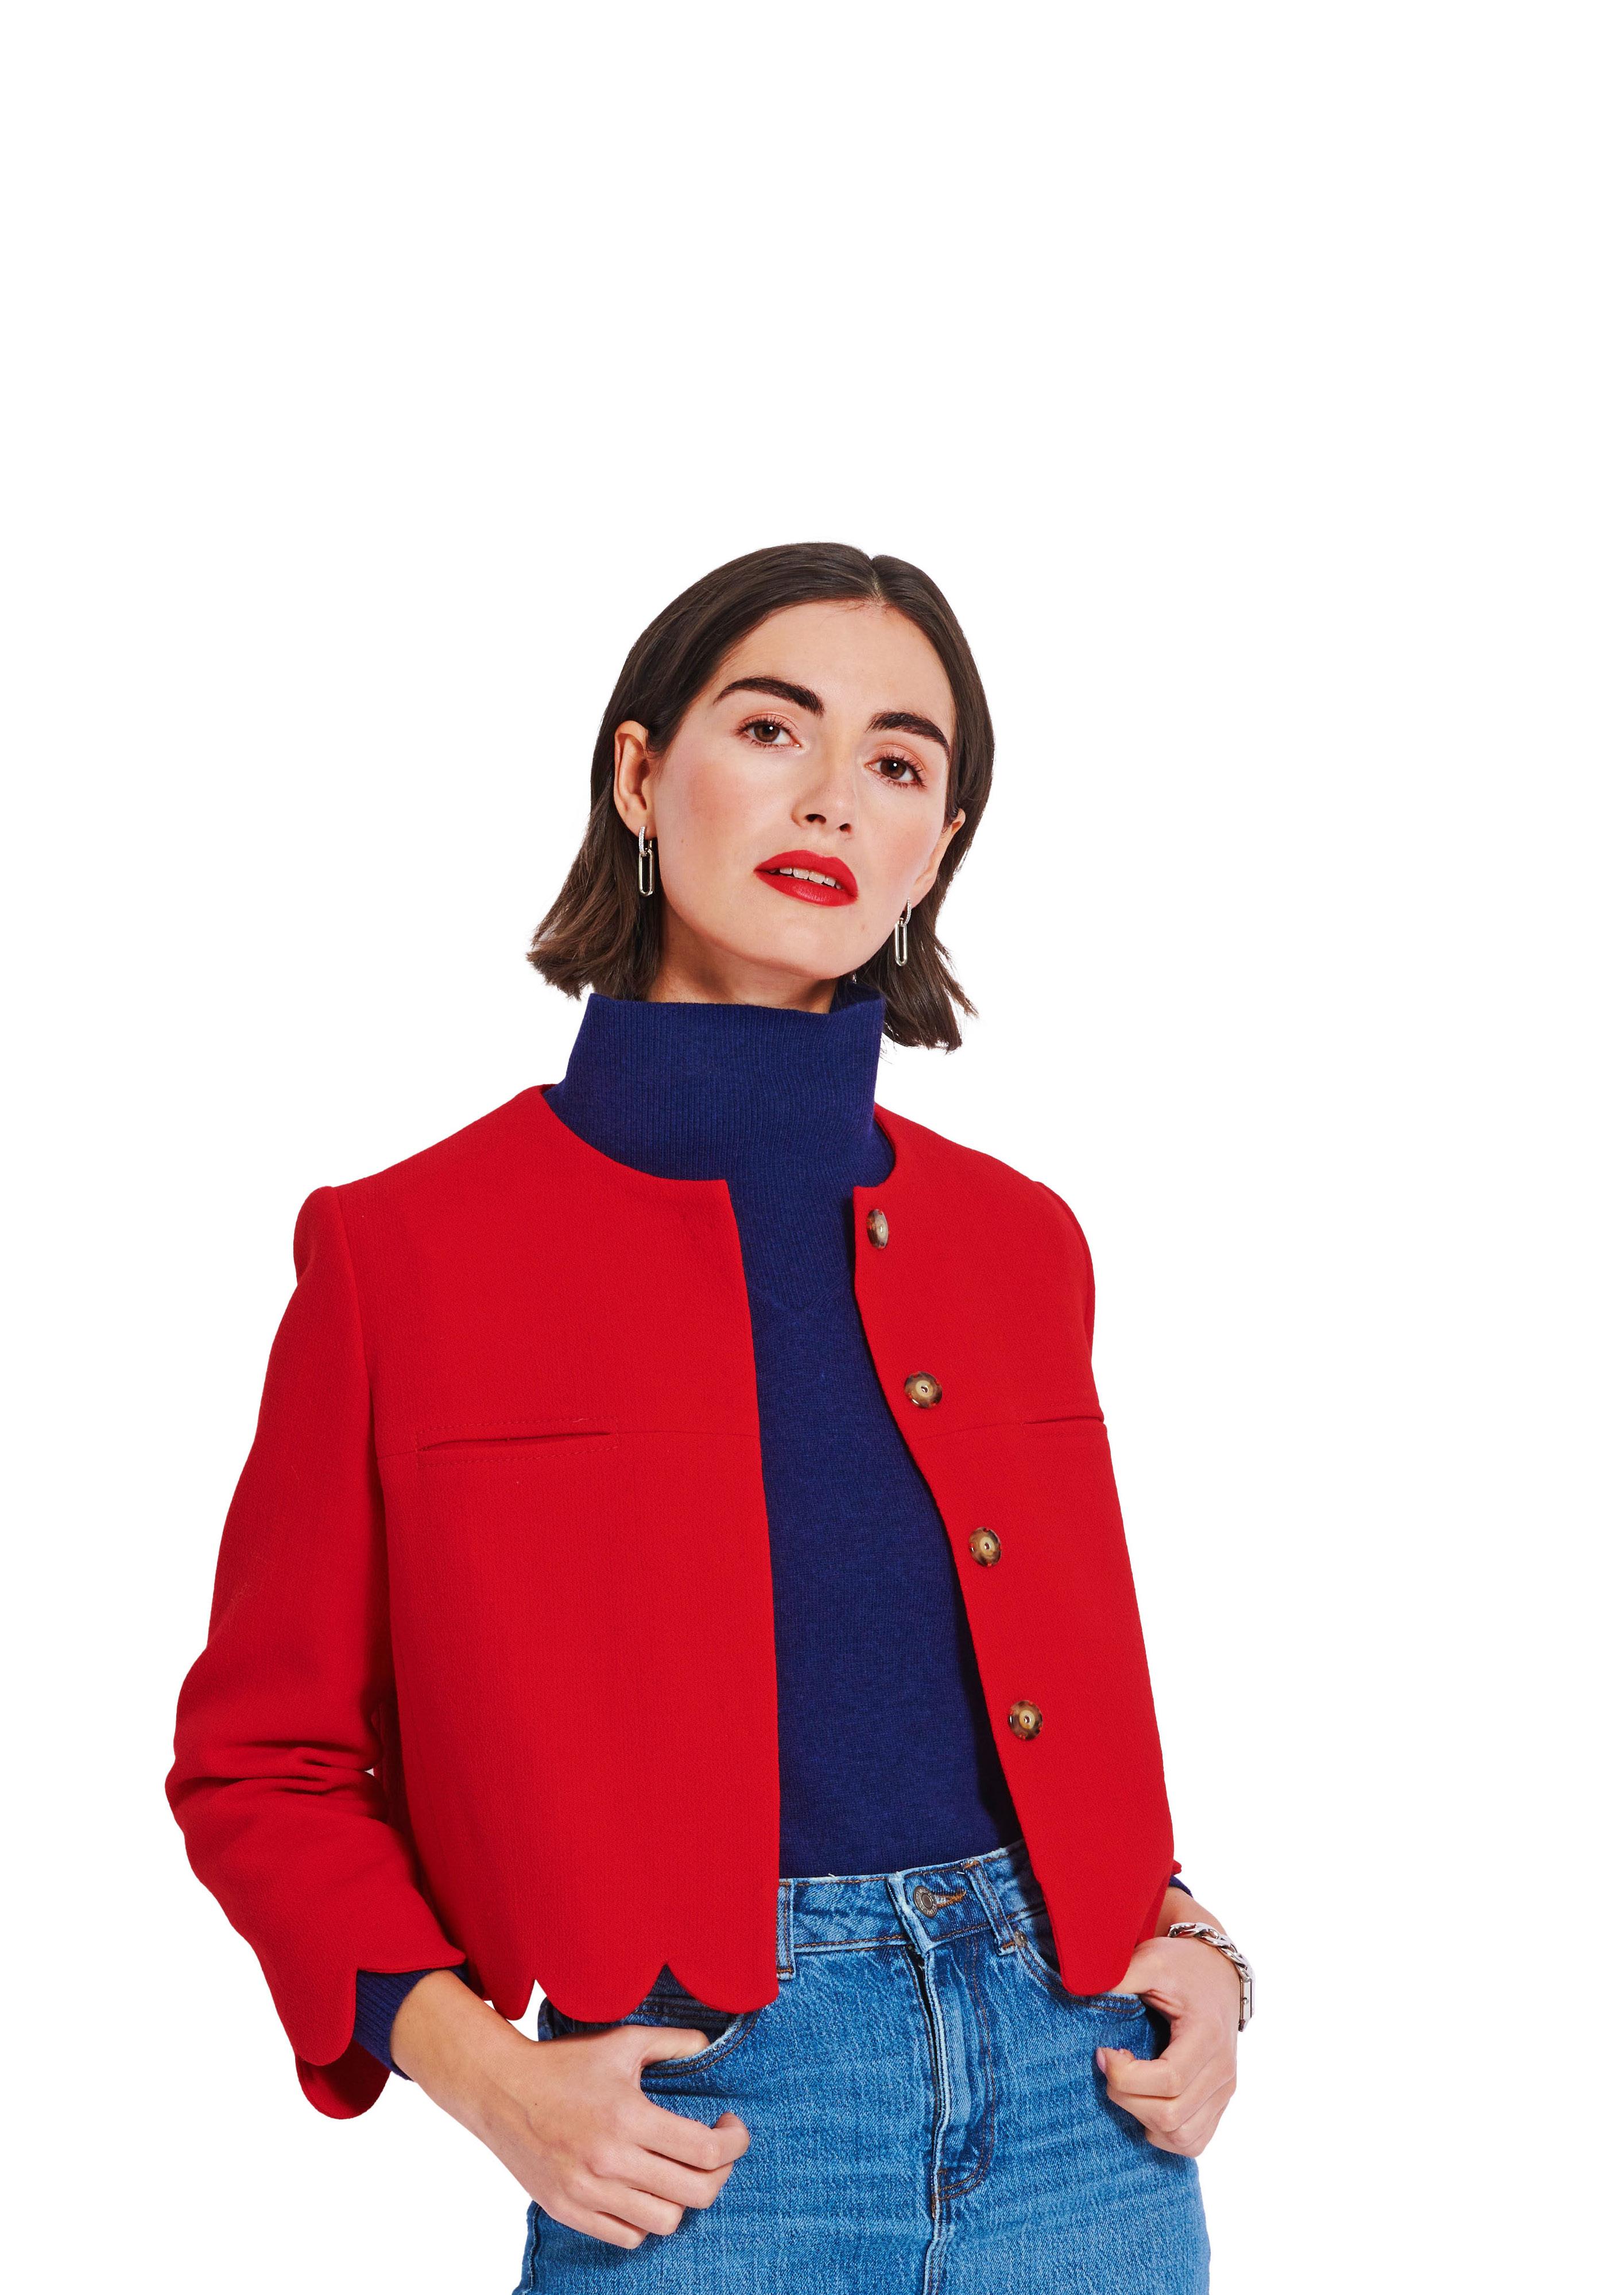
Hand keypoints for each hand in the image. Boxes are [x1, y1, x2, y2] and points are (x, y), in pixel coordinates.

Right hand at [390, 1970, 750, 2247]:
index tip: (732, 2127)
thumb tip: (708, 2044)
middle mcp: (611, 2162)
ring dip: (682, 2199)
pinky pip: (626, 2236)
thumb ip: (671, 2042)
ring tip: (678, 2172)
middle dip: (720, 2174)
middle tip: (716, 2153)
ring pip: (664, 2222)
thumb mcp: (622, 2041)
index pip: (705, 2151)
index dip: (735, 2143)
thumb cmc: (564, 2064)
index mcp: (628, 2118)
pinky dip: (644, 2220)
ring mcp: (588, 2193)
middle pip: (695, 2194)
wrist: (500, 2090)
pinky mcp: (569, 2212)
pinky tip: (643, 2190)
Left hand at [1096, 1933, 1239, 2155]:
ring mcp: (1223, 2092)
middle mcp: (1222, 2071)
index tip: (1102, 2051)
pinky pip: (1194, 2142)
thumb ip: (1120, 1976)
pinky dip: (1164, 2134)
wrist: (1217, 1972)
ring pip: (1183, 2138)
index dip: (1126, 2075)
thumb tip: (1078, 1990)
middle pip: (1171, 2115)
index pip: (1169, 2079)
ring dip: (1144, 2119)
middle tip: (1111, 2067)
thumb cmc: (1182, 1965)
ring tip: (1128, 2086)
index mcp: (1208, 2036)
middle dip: (1127, 2098)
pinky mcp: (1219, 2104)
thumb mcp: (1152, 1959)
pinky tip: (1145, 2104)